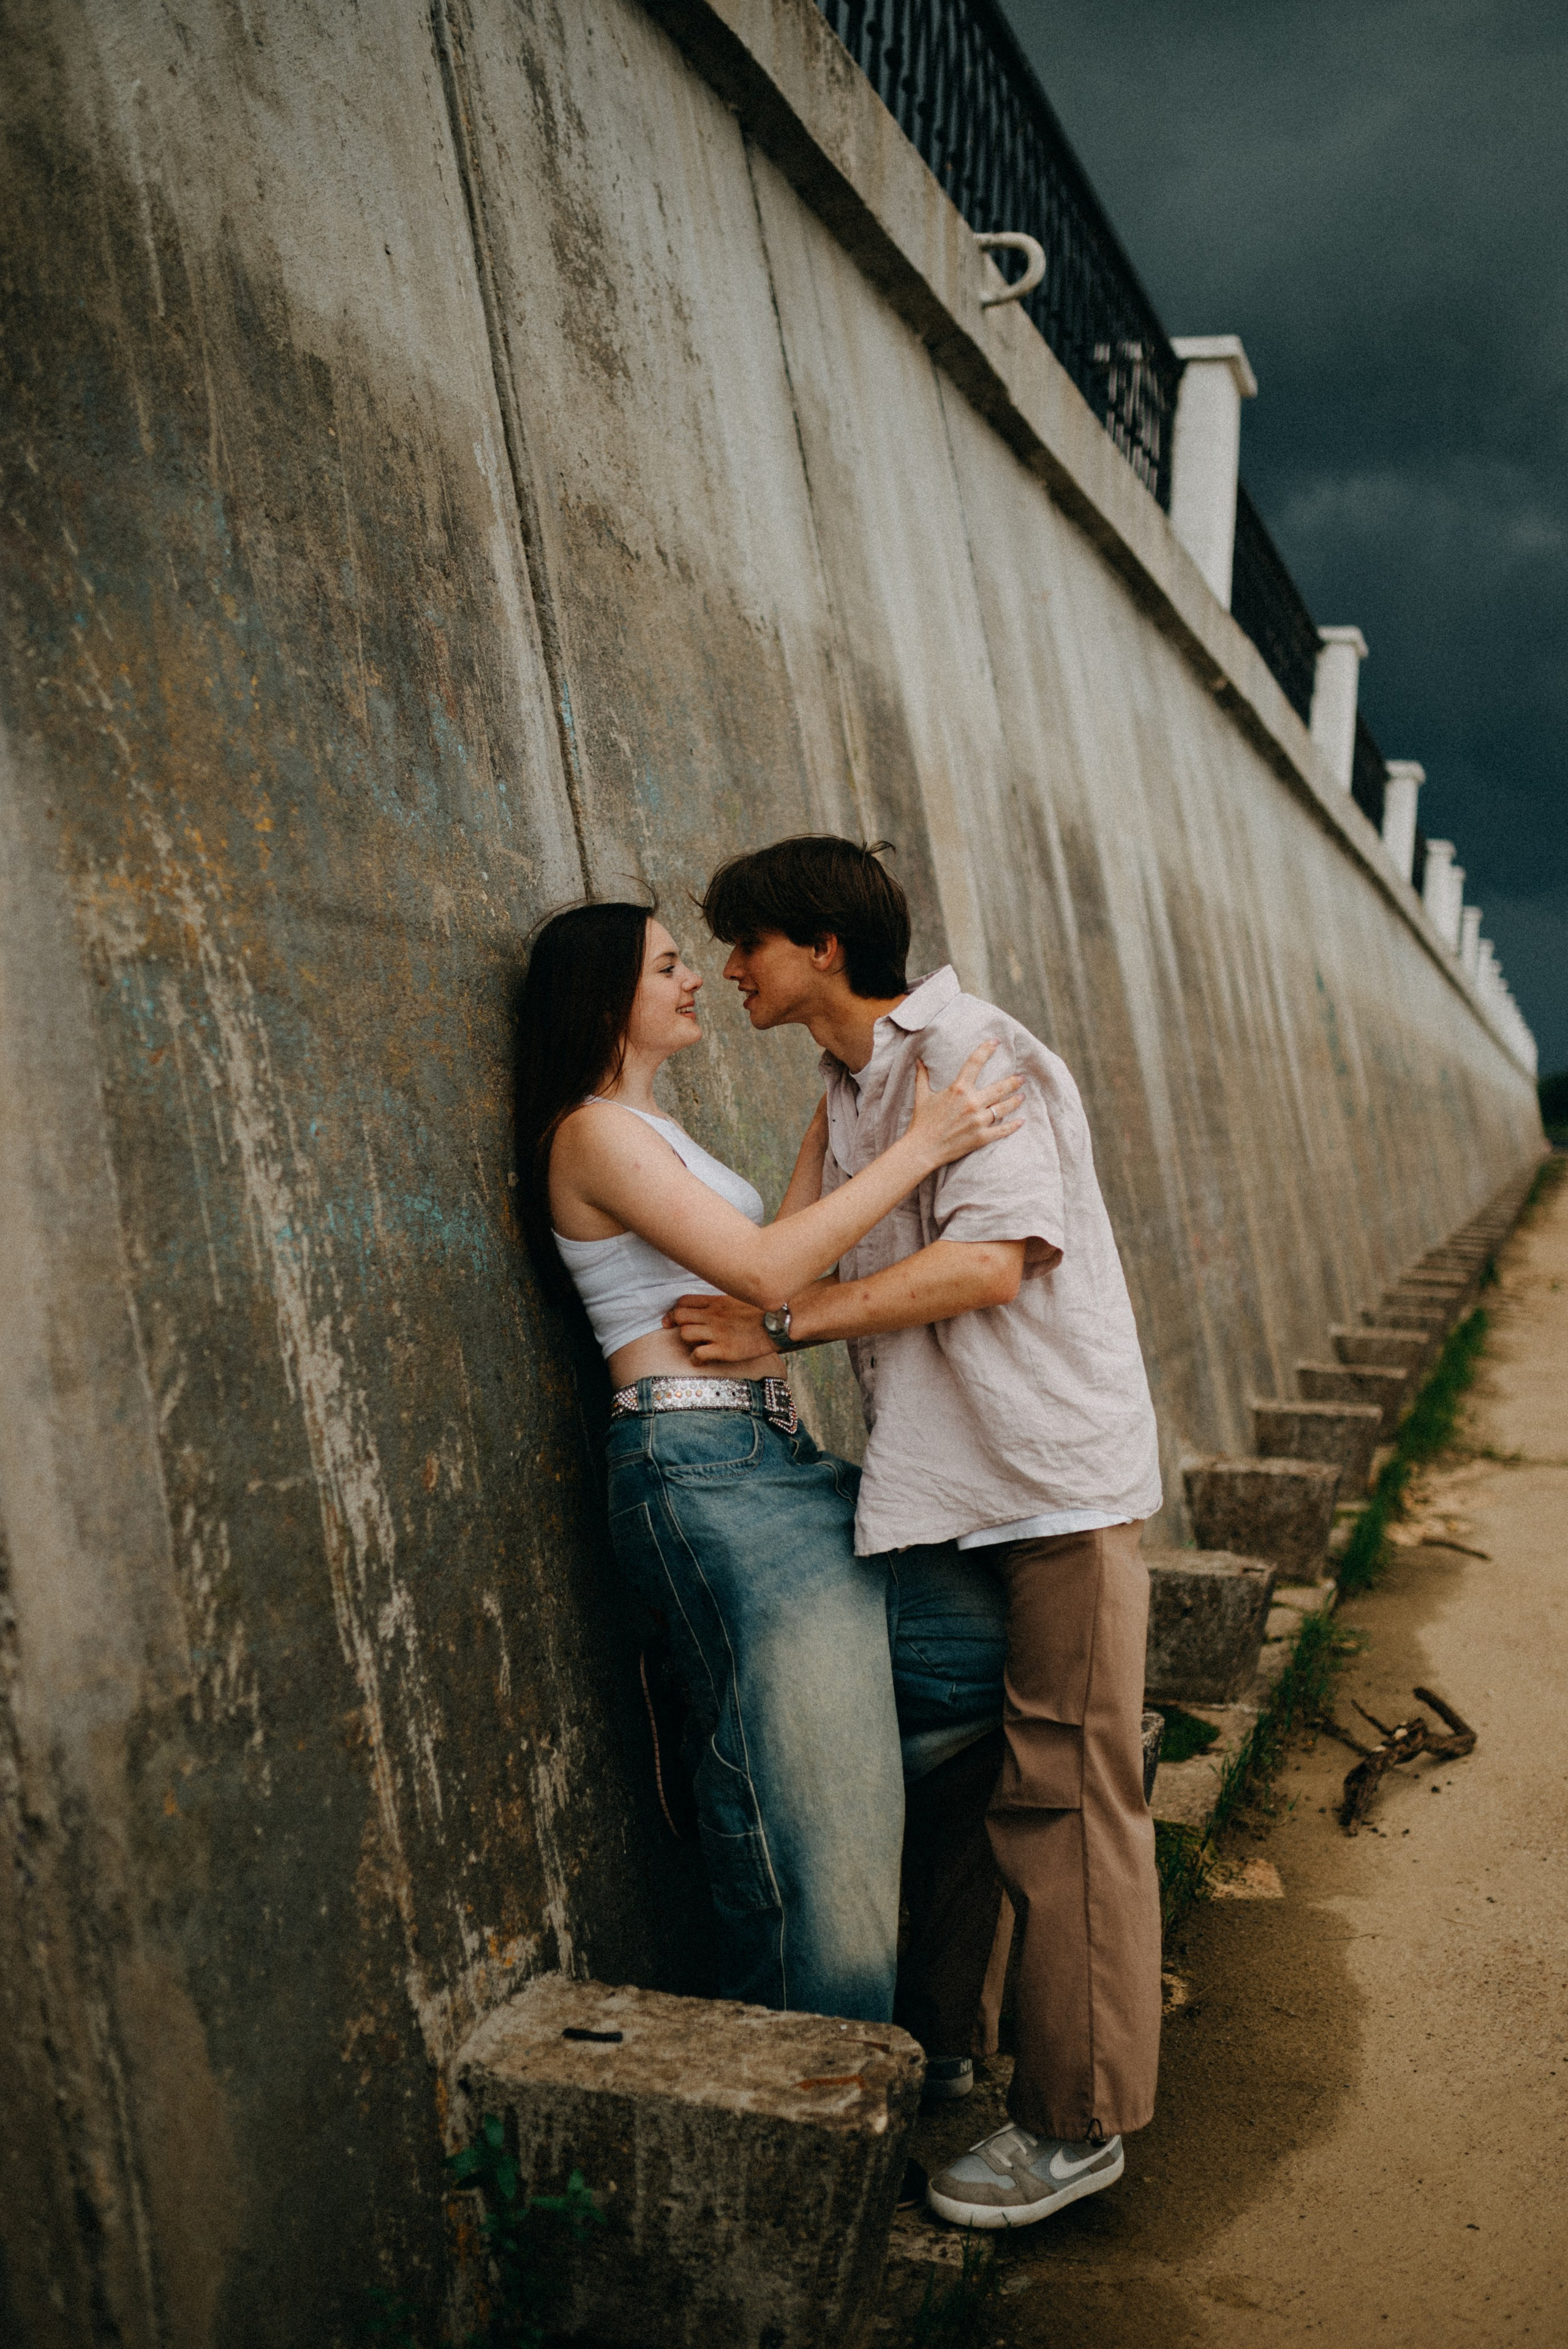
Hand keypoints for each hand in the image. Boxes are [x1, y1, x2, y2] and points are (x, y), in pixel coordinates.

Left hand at [665, 1292, 773, 1362]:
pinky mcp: (724, 1349)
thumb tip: (708, 1308)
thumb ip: (720, 1303)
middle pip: (680, 1316)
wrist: (779, 1323)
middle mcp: (713, 1316)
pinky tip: (702, 1361)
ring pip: (685, 1334)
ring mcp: (718, 1333)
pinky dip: (695, 1359)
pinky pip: (698, 1354)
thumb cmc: (761, 1313)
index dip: (674, 1312)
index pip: (683, 1302)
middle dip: (677, 1325)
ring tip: (696, 1346)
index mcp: (716, 1302)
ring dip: (686, 1342)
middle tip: (684, 1335)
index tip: (672, 1321)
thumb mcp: (738, 1299)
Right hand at [907, 1041, 1024, 1168]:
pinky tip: (1021, 1121)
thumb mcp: (922, 1096)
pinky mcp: (981, 1137)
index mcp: (958, 1089)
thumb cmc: (922, 1122)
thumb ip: (922, 1076)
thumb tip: (919, 1060)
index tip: (995, 1042)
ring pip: (1003, 1108)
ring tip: (1022, 1096)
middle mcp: (971, 1103)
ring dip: (1015, 1101)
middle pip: (999, 1088)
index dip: (986, 1050)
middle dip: (1012, 1082)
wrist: (923, 1149)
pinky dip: (1013, 1126)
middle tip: (1021, 1078)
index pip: (975, 1063)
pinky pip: (1002, 1130)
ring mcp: (978, 1121)